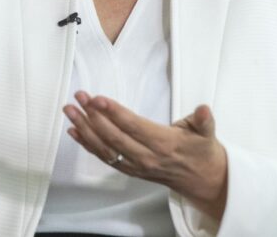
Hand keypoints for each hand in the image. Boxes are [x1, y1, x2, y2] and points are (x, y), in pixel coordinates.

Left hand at [63, 91, 228, 222]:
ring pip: (105, 148)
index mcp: (164, 144)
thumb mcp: (207, 133)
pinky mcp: (130, 170)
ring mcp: (136, 166)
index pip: (133, 126)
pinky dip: (87, 144)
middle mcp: (147, 157)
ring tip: (70, 110)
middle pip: (114, 137)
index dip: (114, 113)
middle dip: (93, 116)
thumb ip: (204, 121)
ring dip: (84, 128)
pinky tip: (74, 130)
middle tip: (79, 96)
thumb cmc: (201, 151)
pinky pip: (105, 157)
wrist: (202, 181)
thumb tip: (204, 110)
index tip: (97, 98)